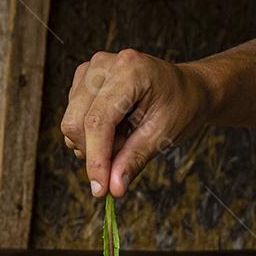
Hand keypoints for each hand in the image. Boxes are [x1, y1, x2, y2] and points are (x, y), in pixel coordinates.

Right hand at [61, 49, 212, 196]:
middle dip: (94, 153)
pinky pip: (73, 121)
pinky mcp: (82, 81)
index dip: (95, 160)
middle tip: (123, 157)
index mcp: (129, 70)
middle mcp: (104, 64)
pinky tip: (114, 129)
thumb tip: (113, 189)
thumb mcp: (162, 135)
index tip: (100, 190)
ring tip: (124, 137)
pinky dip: (90, 136)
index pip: (97, 121)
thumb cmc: (179, 106)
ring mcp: (90, 70)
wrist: (184, 88)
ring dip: (93, 145)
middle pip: (76, 124)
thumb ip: (134, 160)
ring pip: (71, 125)